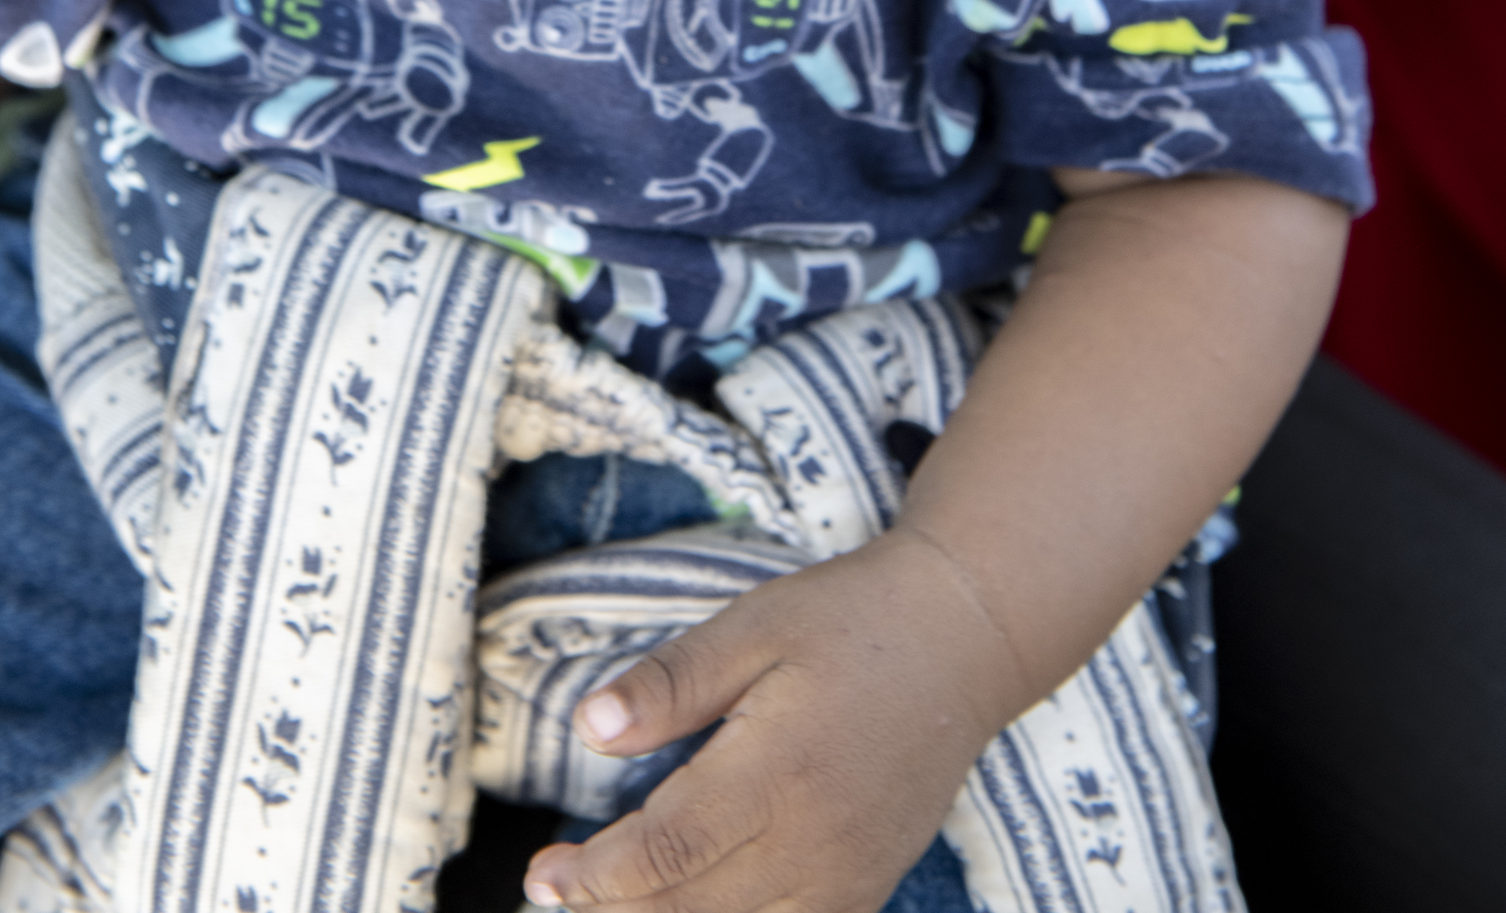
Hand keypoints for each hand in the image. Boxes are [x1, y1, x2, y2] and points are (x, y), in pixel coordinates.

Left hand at [522, 522, 1005, 912]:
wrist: (962, 640)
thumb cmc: (850, 621)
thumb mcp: (754, 625)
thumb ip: (672, 682)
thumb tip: (589, 728)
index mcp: (780, 773)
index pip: (668, 854)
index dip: (597, 877)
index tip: (543, 873)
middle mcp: (817, 844)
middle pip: (694, 910)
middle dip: (613, 909)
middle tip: (551, 888)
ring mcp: (849, 877)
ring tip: (606, 900)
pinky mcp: (866, 887)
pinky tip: (686, 902)